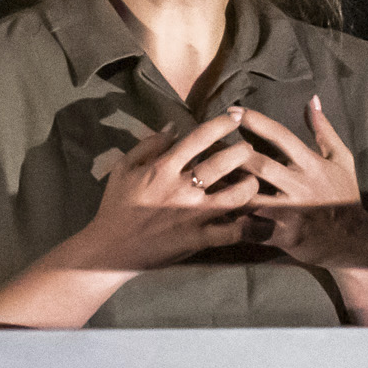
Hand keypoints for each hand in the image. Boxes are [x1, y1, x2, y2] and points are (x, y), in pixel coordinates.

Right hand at [36, 107, 265, 280]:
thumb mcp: (122, 168)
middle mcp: (182, 188)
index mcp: (163, 168)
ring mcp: (193, 215)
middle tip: (250, 150)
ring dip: (250, 184)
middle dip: (243, 151)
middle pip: (224, 162)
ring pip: (236, 195)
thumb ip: (147, 145)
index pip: (199, 138)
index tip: (235, 118)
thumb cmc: (116, 206)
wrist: (111, 249)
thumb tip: (172, 127)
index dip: (221, 124)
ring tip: (254, 180)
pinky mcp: (198, 239)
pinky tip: (257, 218)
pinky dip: (249, 226)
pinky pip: (232, 232)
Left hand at [218, 97, 367, 272]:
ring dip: (227, 186)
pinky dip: (231, 218)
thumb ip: (324, 130)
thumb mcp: (342, 160)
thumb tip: (311, 99)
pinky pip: (252, 225)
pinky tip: (209, 209)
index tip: (233, 110)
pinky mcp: (283, 235)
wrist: (353, 241)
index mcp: (312, 165)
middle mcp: (300, 186)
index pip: (281, 136)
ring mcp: (291, 212)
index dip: (255, 121)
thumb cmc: (344, 196)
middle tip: (208, 142)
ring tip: (202, 174)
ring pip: (251, 196)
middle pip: (260, 165)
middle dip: (232, 152)